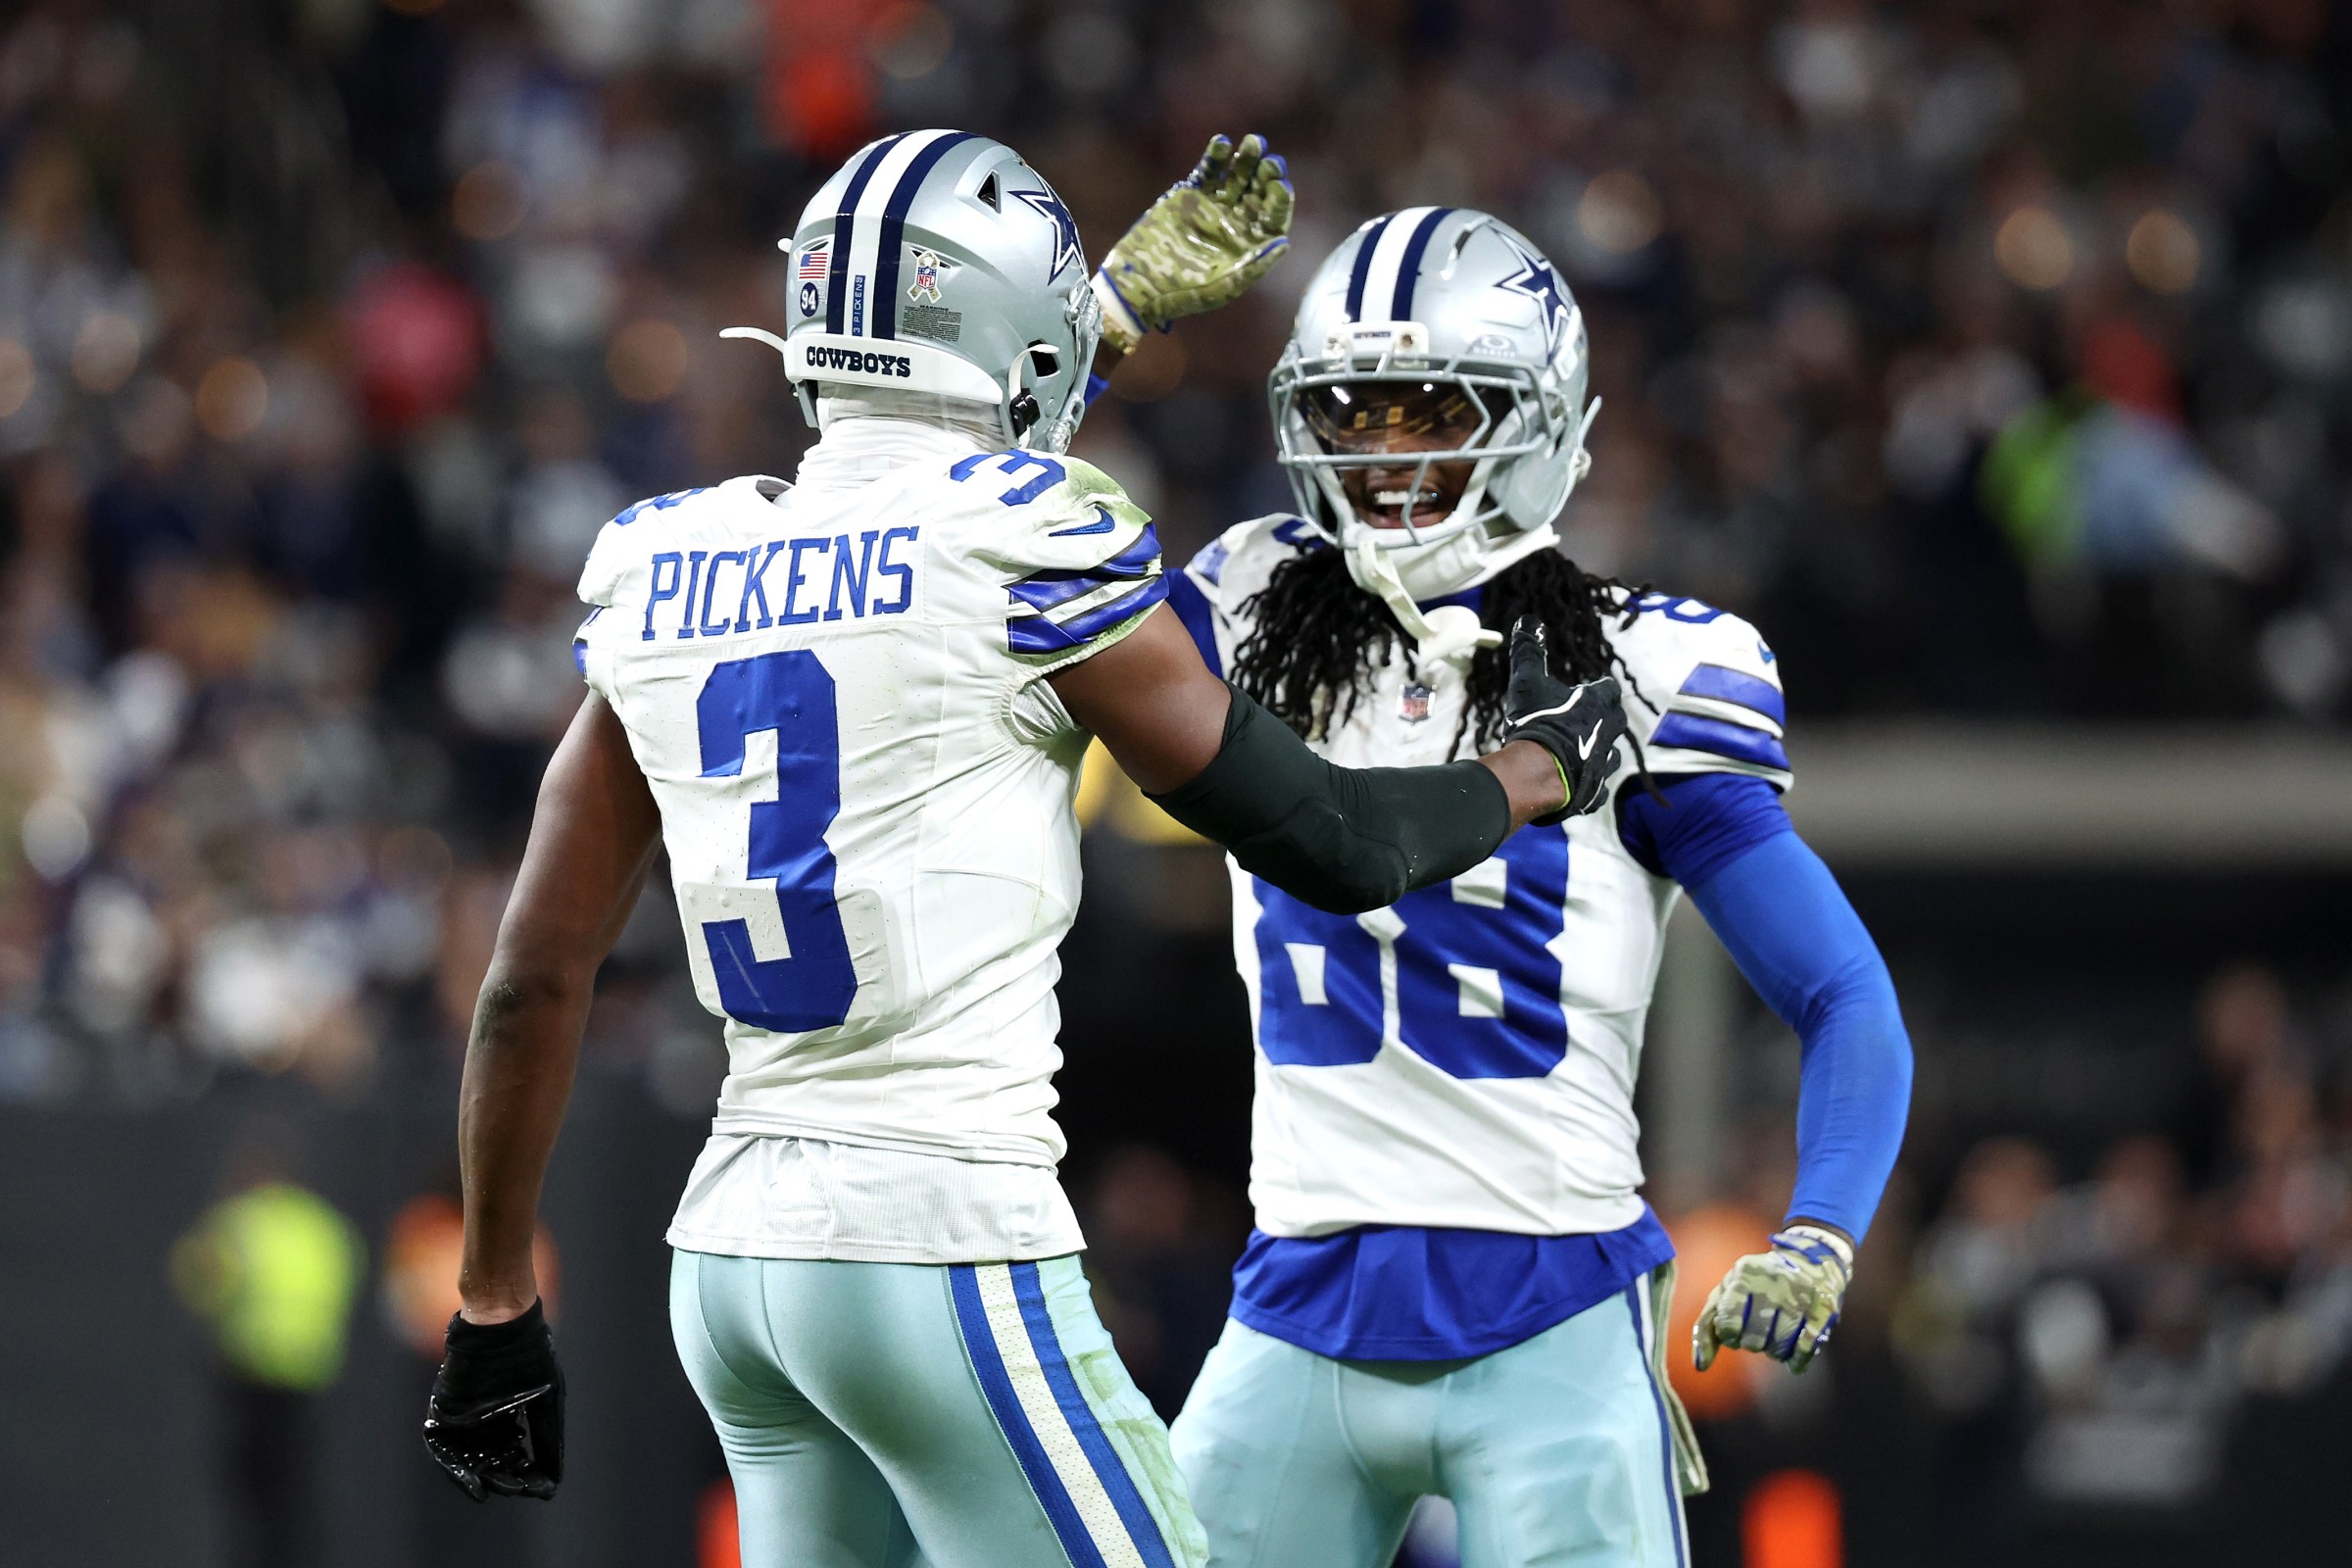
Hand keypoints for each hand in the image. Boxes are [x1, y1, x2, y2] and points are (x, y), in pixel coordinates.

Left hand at [423, 1301, 564, 1500]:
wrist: (503, 1327)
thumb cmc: (530, 1358)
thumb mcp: (548, 1403)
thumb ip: (548, 1440)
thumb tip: (555, 1480)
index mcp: (507, 1413)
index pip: (513, 1453)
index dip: (524, 1472)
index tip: (536, 1488)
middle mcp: (483, 1418)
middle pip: (490, 1459)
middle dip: (504, 1477)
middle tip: (517, 1488)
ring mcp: (462, 1416)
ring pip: (467, 1458)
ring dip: (479, 1477)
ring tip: (492, 1490)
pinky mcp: (444, 1412)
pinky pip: (443, 1449)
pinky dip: (455, 1469)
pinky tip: (471, 1483)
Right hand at [1091, 133, 1292, 355]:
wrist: (1139, 284)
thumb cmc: (1182, 295)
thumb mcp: (1221, 288)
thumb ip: (1253, 267)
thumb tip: (1284, 243)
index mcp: (1249, 245)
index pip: (1272, 218)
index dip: (1279, 202)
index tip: (1280, 187)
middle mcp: (1235, 222)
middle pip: (1258, 192)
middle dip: (1265, 174)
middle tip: (1270, 161)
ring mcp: (1213, 206)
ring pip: (1235, 177)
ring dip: (1245, 159)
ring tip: (1252, 143)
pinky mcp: (1189, 194)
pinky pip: (1206, 171)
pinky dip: (1214, 157)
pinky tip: (1222, 144)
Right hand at [1502, 617, 1626, 823]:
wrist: (1539, 772)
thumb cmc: (1537, 722)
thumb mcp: (1528, 682)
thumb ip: (1529, 652)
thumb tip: (1527, 620)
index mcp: (1598, 703)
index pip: (1608, 688)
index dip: (1597, 688)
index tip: (1584, 691)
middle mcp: (1609, 731)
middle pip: (1615, 719)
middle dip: (1603, 718)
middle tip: (1581, 720)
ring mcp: (1605, 763)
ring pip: (1610, 754)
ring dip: (1598, 751)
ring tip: (1578, 752)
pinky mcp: (1597, 792)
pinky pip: (1600, 788)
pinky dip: (1590, 785)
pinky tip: (1576, 785)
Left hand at [1692, 1224, 1853, 1374]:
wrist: (1809, 1261)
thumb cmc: (1757, 1284)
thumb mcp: (1727, 1293)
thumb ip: (1708, 1327)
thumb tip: (1700, 1365)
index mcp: (1744, 1274)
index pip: (1728, 1323)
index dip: (1730, 1336)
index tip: (1735, 1332)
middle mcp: (1773, 1282)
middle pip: (1755, 1339)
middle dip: (1753, 1343)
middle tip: (1757, 1334)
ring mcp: (1801, 1294)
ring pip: (1780, 1347)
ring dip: (1775, 1352)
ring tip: (1774, 1338)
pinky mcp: (1823, 1308)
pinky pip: (1806, 1347)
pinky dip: (1797, 1359)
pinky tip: (1794, 1358)